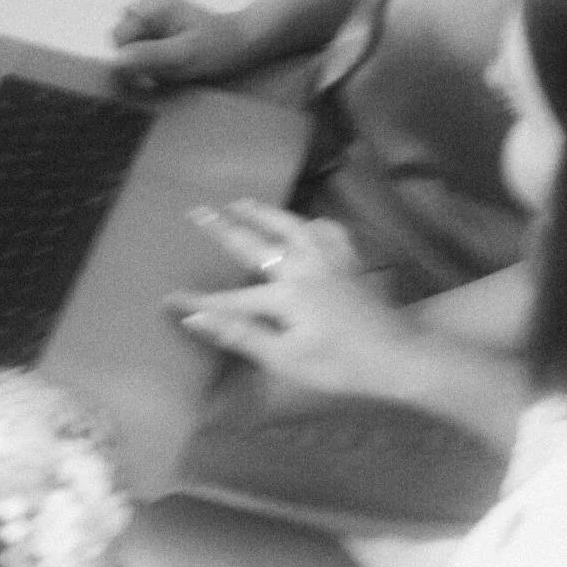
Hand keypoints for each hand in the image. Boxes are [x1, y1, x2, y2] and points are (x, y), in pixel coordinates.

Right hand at [110, 0, 254, 88]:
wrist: (240, 41)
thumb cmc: (217, 48)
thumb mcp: (183, 56)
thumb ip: (148, 56)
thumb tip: (114, 60)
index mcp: (151, 2)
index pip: (118, 37)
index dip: (132, 60)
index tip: (153, 75)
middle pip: (120, 39)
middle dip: (139, 59)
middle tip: (167, 69)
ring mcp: (148, 7)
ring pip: (127, 44)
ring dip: (144, 60)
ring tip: (171, 64)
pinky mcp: (152, 19)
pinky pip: (136, 43)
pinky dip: (150, 56)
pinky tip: (169, 59)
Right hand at [170, 202, 413, 400]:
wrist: (398, 356)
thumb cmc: (339, 365)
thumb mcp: (285, 359)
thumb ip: (240, 335)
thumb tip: (196, 318)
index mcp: (285, 294)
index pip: (230, 298)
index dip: (198, 300)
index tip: (168, 298)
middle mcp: (303, 266)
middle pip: (256, 243)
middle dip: (224, 229)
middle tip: (198, 210)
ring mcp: (329, 259)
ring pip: (291, 225)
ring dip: (264, 212)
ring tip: (242, 202)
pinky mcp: (350, 262)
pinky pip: (328, 232)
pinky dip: (311, 224)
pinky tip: (307, 224)